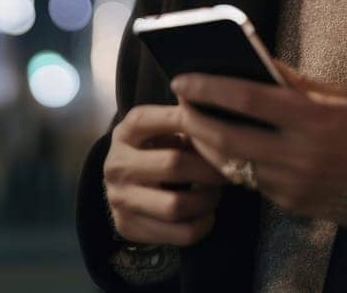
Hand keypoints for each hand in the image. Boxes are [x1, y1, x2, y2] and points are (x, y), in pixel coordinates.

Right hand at [104, 104, 229, 245]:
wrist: (121, 184)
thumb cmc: (154, 149)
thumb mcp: (161, 129)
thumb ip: (186, 120)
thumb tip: (220, 113)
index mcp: (126, 132)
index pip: (167, 121)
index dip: (201, 125)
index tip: (226, 132)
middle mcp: (116, 164)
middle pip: (174, 165)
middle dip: (210, 169)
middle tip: (230, 169)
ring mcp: (119, 198)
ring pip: (177, 205)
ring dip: (208, 200)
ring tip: (216, 192)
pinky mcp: (127, 227)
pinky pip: (179, 233)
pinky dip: (203, 224)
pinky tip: (207, 214)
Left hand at [172, 59, 346, 221]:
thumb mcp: (338, 93)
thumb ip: (291, 81)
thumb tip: (250, 60)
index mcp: (314, 118)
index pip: (246, 98)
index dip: (208, 88)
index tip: (182, 78)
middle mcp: (301, 155)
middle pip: (227, 138)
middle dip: (194, 119)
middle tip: (180, 102)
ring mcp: (294, 185)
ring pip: (231, 165)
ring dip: (205, 144)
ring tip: (194, 122)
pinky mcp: (292, 204)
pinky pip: (251, 182)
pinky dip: (233, 162)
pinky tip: (224, 146)